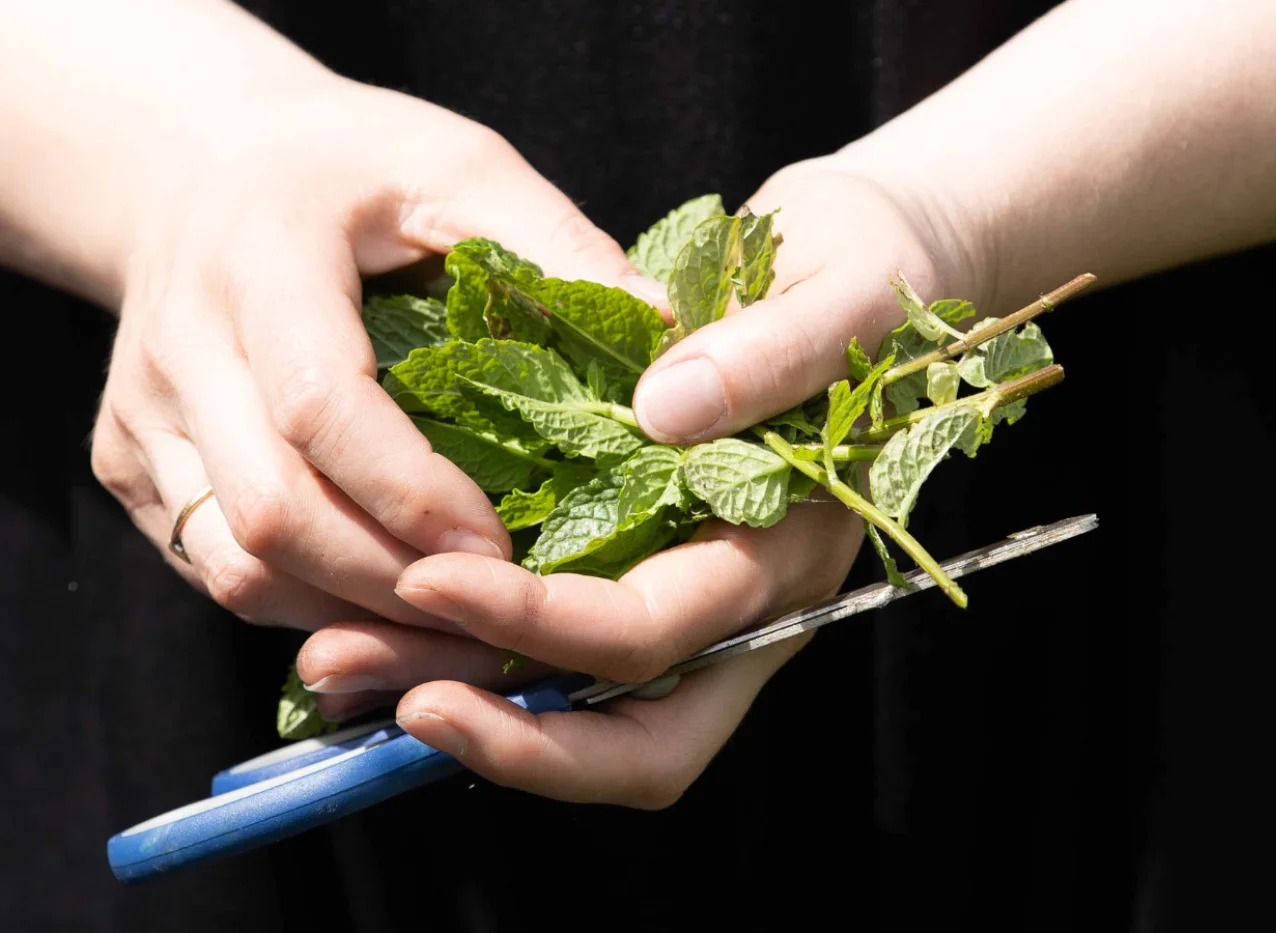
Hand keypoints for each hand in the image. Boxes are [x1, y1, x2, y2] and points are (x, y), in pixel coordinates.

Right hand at [92, 76, 652, 629]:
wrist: (199, 167)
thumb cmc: (347, 165)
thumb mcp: (457, 161)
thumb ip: (552, 239)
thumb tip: (661, 334)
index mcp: (259, 261)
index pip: (320, 406)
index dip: (412, 494)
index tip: (501, 546)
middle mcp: (178, 345)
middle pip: (273, 511)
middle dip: (395, 581)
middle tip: (499, 606)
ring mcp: (138, 414)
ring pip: (234, 562)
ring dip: (350, 610)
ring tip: (453, 618)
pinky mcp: (127, 461)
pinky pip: (213, 566)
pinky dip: (303, 600)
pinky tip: (384, 598)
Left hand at [295, 158, 980, 805]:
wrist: (868, 277)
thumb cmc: (867, 278)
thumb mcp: (842, 294)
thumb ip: (774, 355)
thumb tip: (666, 411)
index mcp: (786, 553)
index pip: (655, 635)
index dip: (542, 625)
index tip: (427, 577)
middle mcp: (746, 611)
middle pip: (627, 736)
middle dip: (492, 726)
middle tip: (352, 671)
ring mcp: (701, 607)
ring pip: (586, 713)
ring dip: (462, 699)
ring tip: (332, 658)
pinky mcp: (656, 577)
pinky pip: (567, 660)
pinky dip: (478, 658)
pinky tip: (385, 619)